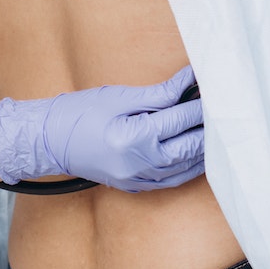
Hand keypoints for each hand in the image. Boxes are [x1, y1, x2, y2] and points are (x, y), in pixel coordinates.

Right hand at [0, 65, 205, 192]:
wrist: (46, 140)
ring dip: (203, 150)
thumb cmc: (77, 113)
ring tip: (216, 131)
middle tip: (224, 111)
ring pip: (184, 169)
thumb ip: (158, 94)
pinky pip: (169, 181)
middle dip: (208, 129)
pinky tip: (197, 154)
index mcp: (134, 139)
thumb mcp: (118, 97)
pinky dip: (187, 168)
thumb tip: (187, 83)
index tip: (214, 91)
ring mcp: (136, 179)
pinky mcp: (132, 185)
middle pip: (189, 148)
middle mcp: (138, 164)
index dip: (200, 105)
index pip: (180, 121)